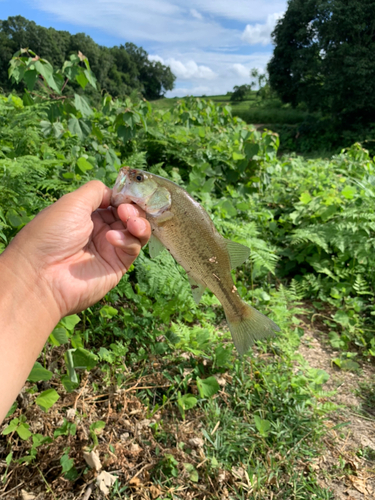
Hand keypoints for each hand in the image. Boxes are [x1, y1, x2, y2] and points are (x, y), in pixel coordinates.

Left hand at [2, 180, 150, 318]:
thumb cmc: (52, 234)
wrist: (41, 276)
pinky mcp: (117, 265)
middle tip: (126, 210)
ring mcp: (110, 248)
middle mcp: (99, 230)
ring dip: (138, 222)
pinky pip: (132, 248)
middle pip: (129, 215)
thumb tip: (115, 193)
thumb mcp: (72, 203)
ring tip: (130, 221)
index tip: (129, 193)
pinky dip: (128, 240)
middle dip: (133, 209)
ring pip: (136, 231)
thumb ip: (97, 192)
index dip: (125, 197)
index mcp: (87, 214)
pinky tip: (112, 239)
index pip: (115, 201)